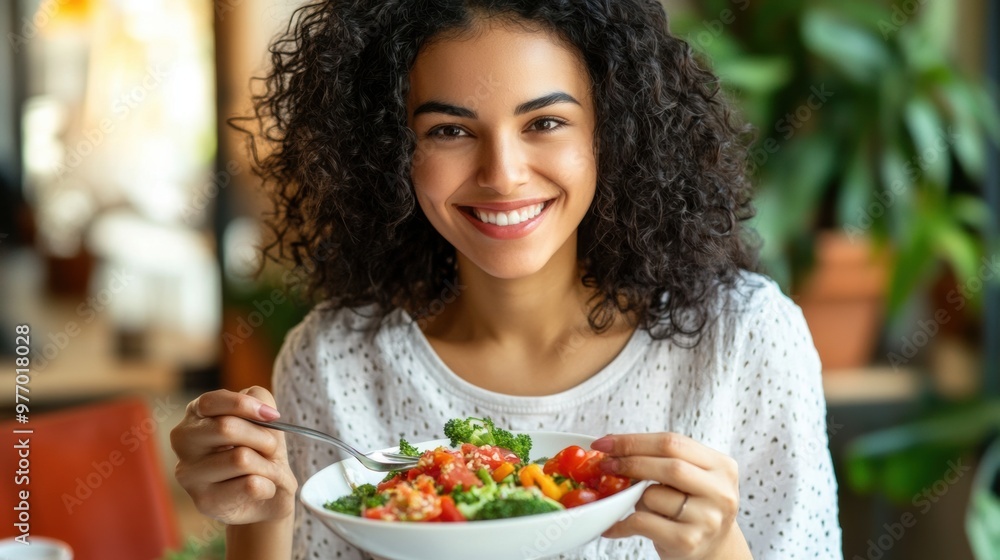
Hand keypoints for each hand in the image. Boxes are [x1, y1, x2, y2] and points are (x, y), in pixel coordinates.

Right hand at [170, 387, 297, 524]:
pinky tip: (262, 489)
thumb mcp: (265, 419)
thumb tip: (263, 411)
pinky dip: (269, 486)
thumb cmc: (260, 451)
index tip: (273, 416)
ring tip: (268, 471)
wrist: (266, 496)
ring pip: (241, 458)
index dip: (244, 405)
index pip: (210, 402)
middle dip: (263, 437)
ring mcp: (189, 473)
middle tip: (272, 448)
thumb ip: (261, 402)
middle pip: (226, 428)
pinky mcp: (204, 500)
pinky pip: (250, 485)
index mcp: (196, 414)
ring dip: (268, 465)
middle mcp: (184, 442)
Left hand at [593, 433, 750, 558]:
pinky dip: (622, 523)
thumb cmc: (693, 508)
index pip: (673, 443)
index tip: (605, 442)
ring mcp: (707, 519)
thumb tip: (611, 446)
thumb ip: (663, 460)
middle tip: (605, 464)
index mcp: (721, 466)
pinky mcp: (688, 542)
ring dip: (635, 498)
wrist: (713, 551)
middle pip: (669, 465)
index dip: (635, 440)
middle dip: (630, 462)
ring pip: (653, 495)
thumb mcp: (691, 478)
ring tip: (641, 505)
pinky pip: (642, 522)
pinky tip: (614, 525)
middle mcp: (720, 492)